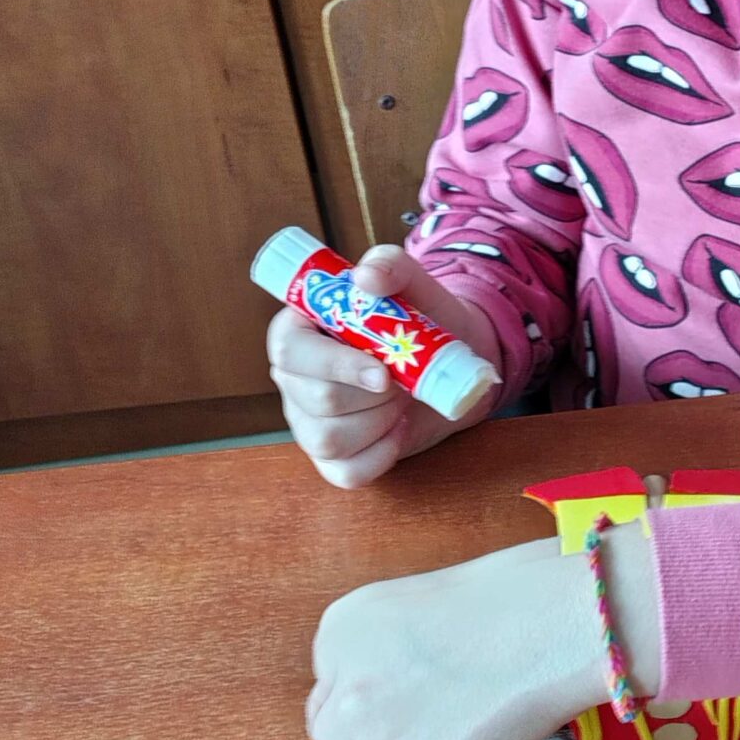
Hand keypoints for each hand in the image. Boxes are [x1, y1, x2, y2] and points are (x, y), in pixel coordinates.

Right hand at [268, 242, 503, 487]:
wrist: (451, 363)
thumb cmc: (421, 319)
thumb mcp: (412, 282)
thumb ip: (390, 266)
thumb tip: (365, 277)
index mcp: (297, 333)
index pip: (289, 352)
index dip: (335, 365)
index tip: (382, 371)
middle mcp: (294, 380)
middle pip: (316, 400)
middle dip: (374, 394)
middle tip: (403, 379)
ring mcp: (308, 423)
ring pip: (328, 440)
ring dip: (380, 422)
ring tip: (401, 401)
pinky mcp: (333, 459)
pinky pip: (346, 473)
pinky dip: (381, 455)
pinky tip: (398, 430)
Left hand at [304, 481, 668, 739]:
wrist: (553, 621)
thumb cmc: (511, 596)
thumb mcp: (417, 602)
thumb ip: (385, 646)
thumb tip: (392, 690)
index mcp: (341, 632)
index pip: (324, 691)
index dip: (369, 698)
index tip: (413, 690)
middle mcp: (346, 687)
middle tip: (420, 730)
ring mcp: (377, 736)